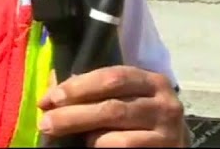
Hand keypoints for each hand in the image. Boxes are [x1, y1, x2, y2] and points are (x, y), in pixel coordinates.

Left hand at [39, 67, 187, 147]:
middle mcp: (165, 105)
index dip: (77, 87)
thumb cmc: (140, 117)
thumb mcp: (124, 96)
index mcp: (152, 81)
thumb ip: (93, 88)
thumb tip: (51, 90)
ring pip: (115, 136)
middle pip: (111, 108)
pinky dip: (101, 148)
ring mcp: (168, 133)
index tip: (49, 98)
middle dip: (72, 114)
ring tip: (66, 136)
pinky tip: (91, 146)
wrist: (172, 144)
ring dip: (85, 136)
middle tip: (46, 122)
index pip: (111, 77)